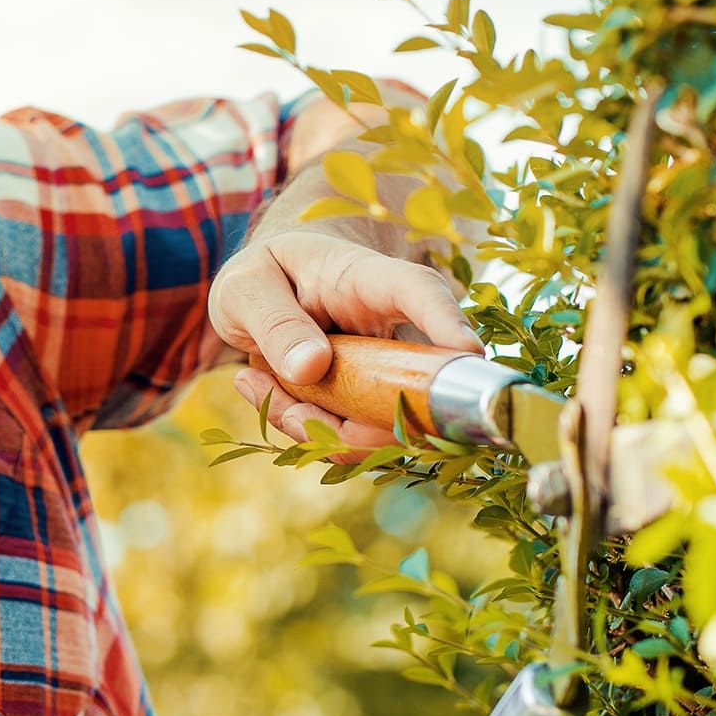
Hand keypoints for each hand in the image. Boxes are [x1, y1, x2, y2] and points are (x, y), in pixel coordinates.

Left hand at [207, 229, 481, 461]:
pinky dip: (307, 432)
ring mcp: (387, 370)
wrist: (265, 295)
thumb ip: (274, 323)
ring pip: (380, 424)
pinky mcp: (370, 403)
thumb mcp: (246, 288)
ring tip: (254, 382)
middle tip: (281, 405)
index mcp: (367, 280)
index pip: (419, 291)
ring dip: (316, 429)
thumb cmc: (263, 277)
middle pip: (413, 383)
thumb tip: (313, 367)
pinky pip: (353, 438)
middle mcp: (392, 329)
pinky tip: (264, 391)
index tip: (468, 354)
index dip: (449, 321)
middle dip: (358, 420)